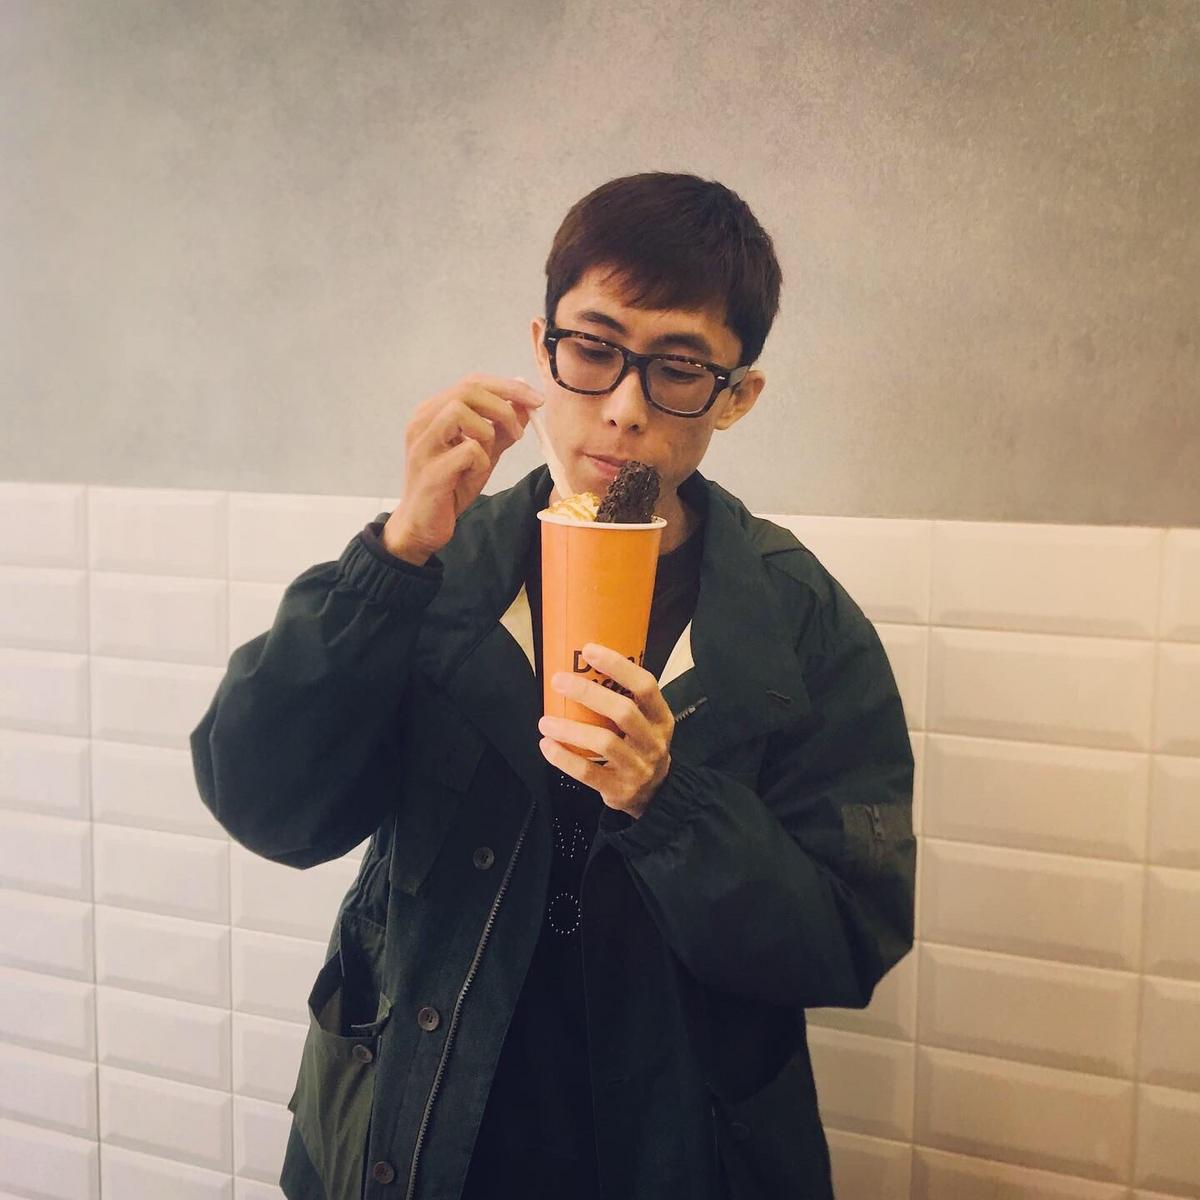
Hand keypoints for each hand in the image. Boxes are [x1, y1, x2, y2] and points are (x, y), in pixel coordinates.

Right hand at [383, 375, 543, 563]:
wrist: (423, 525)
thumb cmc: (450, 487)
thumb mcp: (483, 453)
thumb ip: (502, 429)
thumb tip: (526, 404)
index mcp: (433, 412)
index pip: (472, 382)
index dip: (508, 386)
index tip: (537, 400)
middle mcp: (422, 421)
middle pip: (467, 390)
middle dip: (504, 405)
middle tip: (520, 431)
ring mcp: (423, 444)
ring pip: (460, 411)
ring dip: (488, 431)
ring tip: (490, 455)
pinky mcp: (430, 470)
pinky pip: (467, 451)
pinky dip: (481, 461)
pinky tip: (473, 476)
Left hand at [537, 643, 673, 819]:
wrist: (654, 795)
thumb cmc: (639, 746)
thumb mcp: (645, 723)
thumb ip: (624, 700)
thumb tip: (578, 670)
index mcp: (660, 718)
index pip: (645, 686)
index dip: (618, 666)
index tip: (589, 650)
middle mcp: (654, 741)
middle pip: (623, 712)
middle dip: (588, 693)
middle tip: (559, 681)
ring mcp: (638, 768)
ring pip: (605, 742)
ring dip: (571, 729)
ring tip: (545, 721)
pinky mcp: (619, 790)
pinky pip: (589, 773)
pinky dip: (564, 758)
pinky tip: (547, 745)